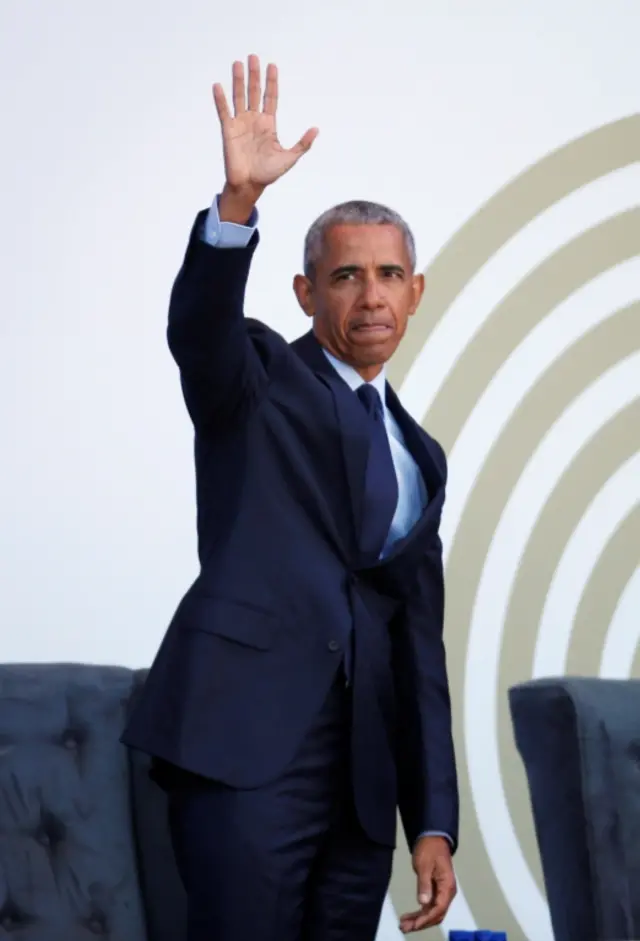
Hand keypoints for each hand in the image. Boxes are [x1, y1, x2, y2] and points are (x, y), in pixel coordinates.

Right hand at [212, 55, 317, 216]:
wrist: (250, 185)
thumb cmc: (268, 173)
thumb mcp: (290, 158)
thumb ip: (303, 144)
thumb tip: (316, 129)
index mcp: (269, 124)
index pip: (270, 98)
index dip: (271, 82)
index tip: (272, 66)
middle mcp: (254, 120)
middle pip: (254, 92)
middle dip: (254, 75)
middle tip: (253, 57)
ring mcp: (240, 124)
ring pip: (239, 97)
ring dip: (238, 81)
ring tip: (237, 63)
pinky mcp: (228, 131)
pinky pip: (224, 112)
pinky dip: (220, 100)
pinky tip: (218, 86)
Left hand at [399, 836, 456, 932]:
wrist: (432, 838)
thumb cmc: (429, 849)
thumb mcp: (424, 865)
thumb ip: (424, 884)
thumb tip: (423, 903)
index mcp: (448, 886)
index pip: (439, 908)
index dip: (426, 918)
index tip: (414, 925)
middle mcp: (447, 892)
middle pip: (436, 914)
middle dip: (421, 923)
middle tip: (404, 928)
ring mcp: (442, 892)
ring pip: (432, 912)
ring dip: (419, 920)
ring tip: (403, 925)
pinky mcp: (436, 891)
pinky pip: (429, 906)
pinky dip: (420, 913)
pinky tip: (409, 917)